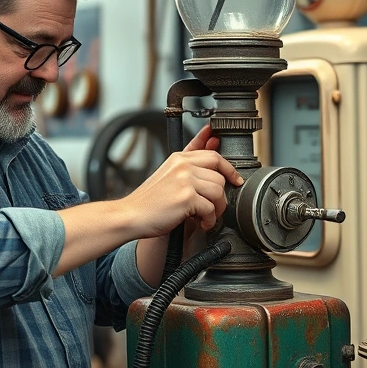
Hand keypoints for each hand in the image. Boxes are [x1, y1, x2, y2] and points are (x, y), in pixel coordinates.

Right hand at [124, 124, 241, 239]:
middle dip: (223, 193)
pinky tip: (201, 224)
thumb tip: (211, 144)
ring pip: (218, 191)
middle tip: (217, 205)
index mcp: (179, 158)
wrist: (131, 216)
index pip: (213, 155)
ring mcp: (184, 180)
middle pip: (220, 174)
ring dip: (216, 209)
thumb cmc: (149, 200)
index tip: (235, 178)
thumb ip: (190, 163)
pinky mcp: (186, 198)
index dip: (228, 168)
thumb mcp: (169, 174)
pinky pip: (210, 208)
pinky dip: (208, 220)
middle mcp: (183, 166)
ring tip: (206, 217)